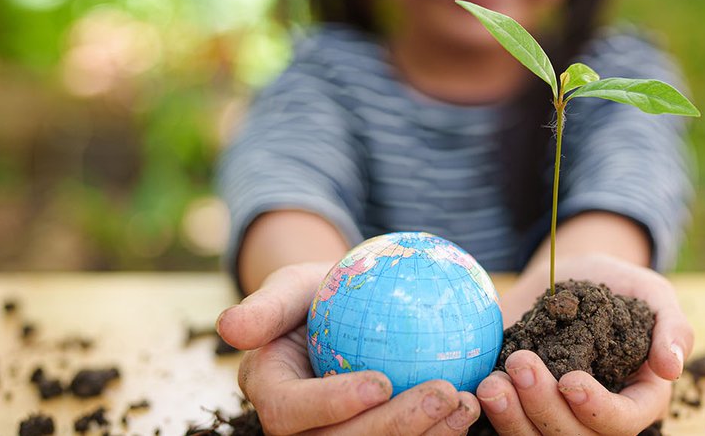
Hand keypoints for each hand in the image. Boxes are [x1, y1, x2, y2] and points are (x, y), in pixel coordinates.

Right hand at [216, 262, 480, 434]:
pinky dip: (442, 432)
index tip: (380, 380)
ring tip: (467, 402)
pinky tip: (475, 406)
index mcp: (271, 391)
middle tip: (444, 393)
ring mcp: (339, 435)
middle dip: (394, 427)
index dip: (331, 404)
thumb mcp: (293, 284)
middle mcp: (300, 428)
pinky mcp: (377, 434)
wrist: (351, 311)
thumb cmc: (320, 290)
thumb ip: (267, 305)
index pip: (288, 411)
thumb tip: (229, 327)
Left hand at [477, 254, 693, 434]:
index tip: (571, 380)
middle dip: (545, 408)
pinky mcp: (521, 405)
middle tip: (521, 363)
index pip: (623, 422)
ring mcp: (556, 413)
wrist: (569, 274)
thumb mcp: (652, 293)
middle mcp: (595, 415)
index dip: (597, 409)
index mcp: (636, 398)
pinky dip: (491, 415)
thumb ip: (671, 327)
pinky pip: (506, 426)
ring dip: (512, 419)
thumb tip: (671, 367)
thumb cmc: (618, 285)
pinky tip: (479, 388)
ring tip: (492, 384)